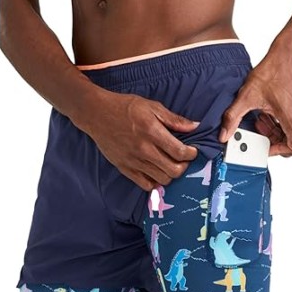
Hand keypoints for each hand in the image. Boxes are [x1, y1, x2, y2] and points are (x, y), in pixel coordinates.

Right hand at [79, 90, 197, 190]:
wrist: (96, 114)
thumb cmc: (125, 107)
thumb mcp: (151, 106)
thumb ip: (174, 119)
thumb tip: (195, 126)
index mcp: (152, 132)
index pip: (179, 152)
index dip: (191, 154)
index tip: (192, 150)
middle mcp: (143, 149)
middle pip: (174, 170)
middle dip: (184, 166)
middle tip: (182, 159)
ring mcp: (133, 161)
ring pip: (162, 180)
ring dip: (170, 174)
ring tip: (170, 164)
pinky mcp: (124, 168)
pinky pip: (145, 185)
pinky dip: (155, 182)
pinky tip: (156, 172)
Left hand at [219, 6, 291, 156]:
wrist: (290, 50)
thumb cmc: (276, 69)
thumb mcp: (248, 96)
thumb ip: (233, 117)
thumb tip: (224, 134)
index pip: (291, 149)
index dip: (274, 151)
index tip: (260, 147)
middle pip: (290, 142)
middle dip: (271, 138)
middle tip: (258, 130)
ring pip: (290, 132)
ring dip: (274, 130)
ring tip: (260, 120)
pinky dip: (279, 121)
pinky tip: (267, 113)